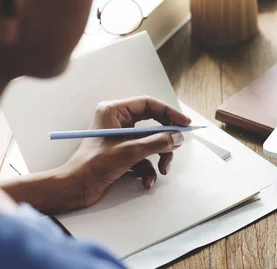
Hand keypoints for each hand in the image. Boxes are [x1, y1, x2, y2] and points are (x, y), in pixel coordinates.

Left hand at [60, 96, 190, 208]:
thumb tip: (177, 137)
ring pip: (151, 142)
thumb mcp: (129, 152)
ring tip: (162, 170)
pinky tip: (147, 181)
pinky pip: (144, 156)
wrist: (74, 189)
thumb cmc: (91, 166)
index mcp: (114, 111)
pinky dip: (149, 169)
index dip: (169, 113)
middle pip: (153, 124)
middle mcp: (118, 121)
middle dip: (165, 139)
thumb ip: (157, 142)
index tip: (184, 123)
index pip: (149, 104)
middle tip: (177, 145)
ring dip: (159, 157)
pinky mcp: (123, 153)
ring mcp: (121, 138)